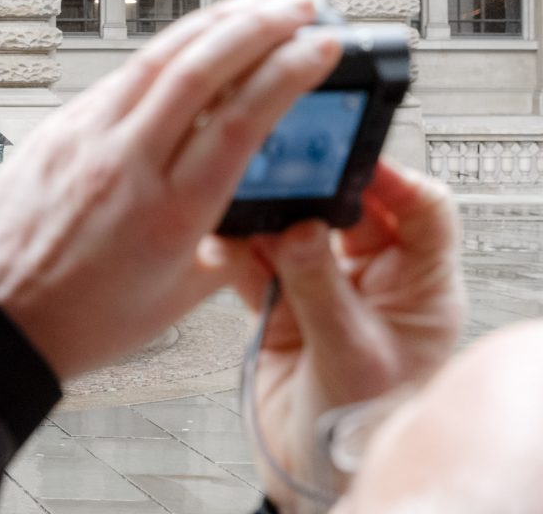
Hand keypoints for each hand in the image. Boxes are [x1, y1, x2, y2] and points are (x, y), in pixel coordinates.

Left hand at [0, 0, 341, 379]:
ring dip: (207, 25)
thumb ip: (227, 245)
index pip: (242, 117)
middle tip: (296, 5)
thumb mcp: (178, 298)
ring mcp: (83, 137)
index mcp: (171, 210)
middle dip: (256, 25)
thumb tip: (258, 210)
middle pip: (198, 67)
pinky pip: (115, 80)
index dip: (289, 71)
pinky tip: (182, 48)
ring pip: (152, 59)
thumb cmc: (79, 320)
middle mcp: (126, 161)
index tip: (321, 46)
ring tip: (249, 8)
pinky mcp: (54, 130)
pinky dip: (158, 56)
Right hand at [218, 163, 462, 506]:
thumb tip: (298, 228)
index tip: (347, 156)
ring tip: (238, 213)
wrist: (315, 482)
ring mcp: (321, 291)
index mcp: (418, 288)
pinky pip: (252, 262)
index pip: (420, 209)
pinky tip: (218, 248)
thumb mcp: (353, 355)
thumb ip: (321, 288)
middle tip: (276, 172)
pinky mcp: (276, 306)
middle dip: (308, 191)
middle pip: (346, 209)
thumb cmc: (364, 431)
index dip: (390, 176)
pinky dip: (231, 253)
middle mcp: (371, 282)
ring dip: (261, 221)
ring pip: (292, 230)